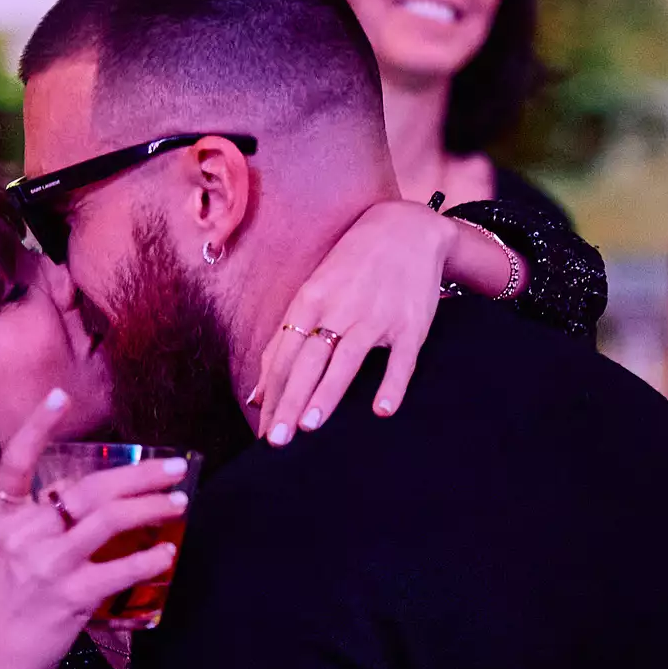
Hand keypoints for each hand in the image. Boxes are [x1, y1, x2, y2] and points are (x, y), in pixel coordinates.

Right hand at [0, 388, 188, 668]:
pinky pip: (119, 569)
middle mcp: (21, 534)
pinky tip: (166, 553)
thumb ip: (34, 528)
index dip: (38, 426)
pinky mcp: (67, 597)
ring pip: (109, 519)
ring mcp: (44, 565)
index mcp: (1, 520)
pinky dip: (149, 559)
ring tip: (179, 501)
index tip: (60, 395)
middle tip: (172, 466)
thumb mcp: (1, 558)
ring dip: (152, 507)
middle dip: (137, 474)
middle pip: (87, 488)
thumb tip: (89, 508)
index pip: (16, 462)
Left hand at [255, 200, 458, 445]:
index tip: (263, 429)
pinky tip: (381, 410)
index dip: (273, 394)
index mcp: (310, 301)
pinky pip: (401, 359)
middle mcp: (339, 308)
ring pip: (346, 358)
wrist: (405, 229)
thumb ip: (283, 344)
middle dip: (291, 400)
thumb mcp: (312, 295)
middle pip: (308, 360)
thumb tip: (257, 395)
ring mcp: (376, 316)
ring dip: (327, 392)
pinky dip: (392, 384)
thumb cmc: (351, 268)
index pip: (285, 355)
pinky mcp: (411, 324)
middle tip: (277, 440)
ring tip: (310, 426)